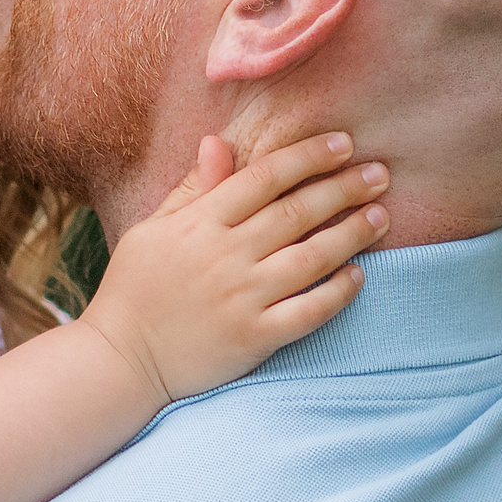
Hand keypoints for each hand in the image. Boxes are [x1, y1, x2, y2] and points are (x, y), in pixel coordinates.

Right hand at [81, 132, 388, 406]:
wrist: (120, 360)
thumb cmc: (135, 289)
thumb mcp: (153, 228)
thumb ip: (193, 187)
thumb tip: (219, 141)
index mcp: (200, 222)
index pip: (265, 177)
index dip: (308, 156)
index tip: (344, 143)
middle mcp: (225, 256)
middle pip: (297, 212)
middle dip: (344, 188)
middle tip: (380, 173)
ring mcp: (241, 298)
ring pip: (311, 258)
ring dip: (352, 234)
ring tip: (381, 216)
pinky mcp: (253, 338)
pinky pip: (308, 311)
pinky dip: (337, 292)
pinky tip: (359, 275)